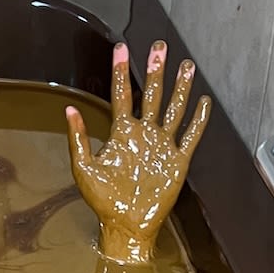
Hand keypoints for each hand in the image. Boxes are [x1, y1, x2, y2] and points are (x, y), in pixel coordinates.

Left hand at [65, 40, 209, 265]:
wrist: (126, 225)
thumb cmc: (103, 201)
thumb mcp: (84, 169)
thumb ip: (78, 139)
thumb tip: (69, 110)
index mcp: (122, 133)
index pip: (122, 95)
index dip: (121, 71)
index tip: (121, 48)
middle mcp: (144, 134)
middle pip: (153, 95)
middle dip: (156, 70)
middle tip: (160, 47)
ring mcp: (162, 146)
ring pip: (174, 110)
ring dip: (180, 88)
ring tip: (186, 66)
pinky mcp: (177, 160)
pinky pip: (191, 136)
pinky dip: (198, 120)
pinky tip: (203, 102)